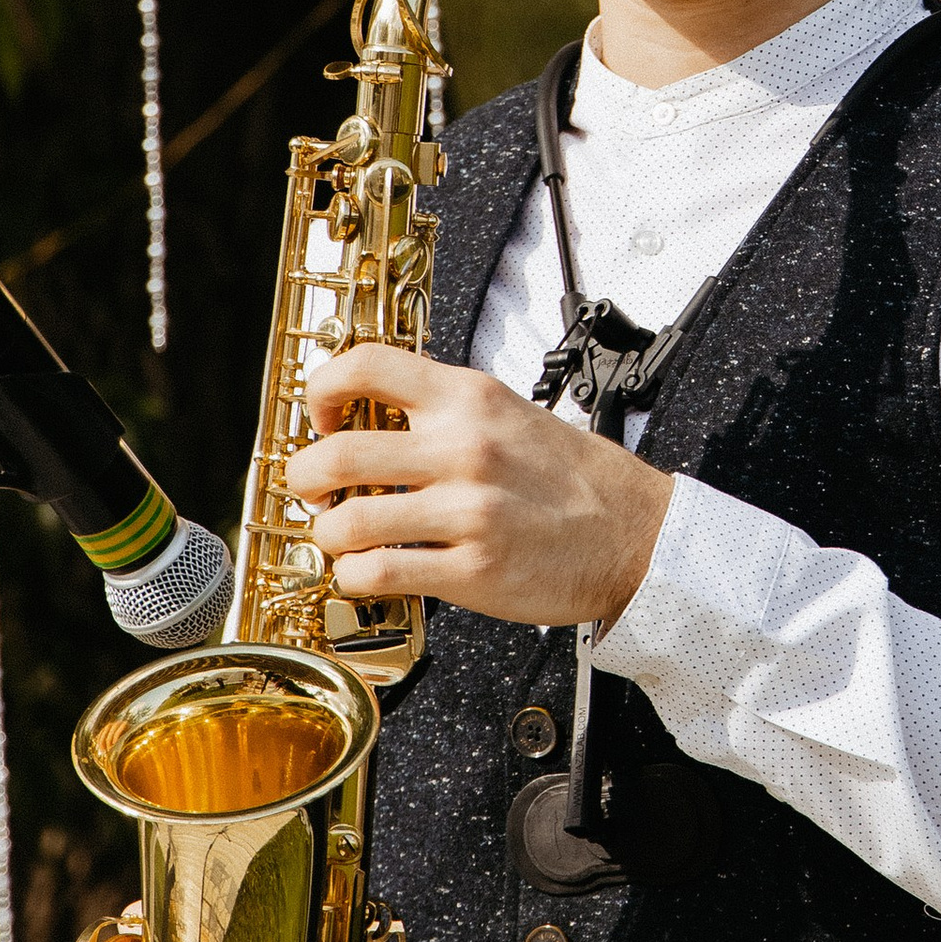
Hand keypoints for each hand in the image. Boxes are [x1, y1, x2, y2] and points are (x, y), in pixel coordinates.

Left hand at [285, 341, 670, 634]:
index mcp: (469, 398)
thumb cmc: (574, 479)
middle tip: (310, 489)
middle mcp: (464, 448)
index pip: (366, 365)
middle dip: (304, 477)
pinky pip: (378, 573)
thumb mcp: (511, 414)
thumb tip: (371, 417)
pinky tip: (367, 572)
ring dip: (329, 534)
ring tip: (342, 538)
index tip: (323, 418)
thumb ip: (446, 409)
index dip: (322, 391)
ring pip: (347, 521)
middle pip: (336, 453)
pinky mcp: (472, 569)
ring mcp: (468, 511)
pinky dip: (355, 576)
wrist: (637, 533)